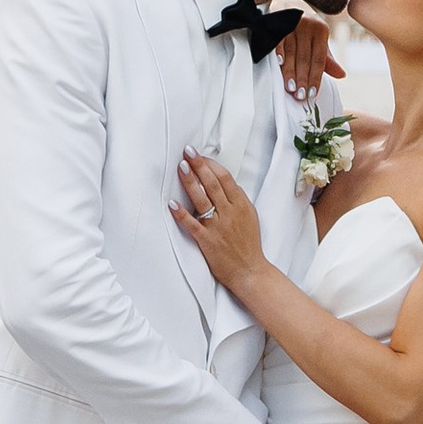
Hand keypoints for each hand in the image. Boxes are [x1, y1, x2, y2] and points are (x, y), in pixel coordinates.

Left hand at [173, 146, 266, 288]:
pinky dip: (182, 214)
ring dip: (191, 182)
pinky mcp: (208, 240)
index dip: (211, 164)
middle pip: (213, 183)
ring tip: (181, 167)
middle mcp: (230, 213)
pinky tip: (172, 204)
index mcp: (241, 205)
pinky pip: (192, 224)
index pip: (225, 178)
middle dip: (199, 165)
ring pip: (203, 199)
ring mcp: (218, 226)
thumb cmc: (248, 245)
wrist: (250, 271)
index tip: (199, 155)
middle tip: (187, 152)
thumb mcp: (250, 216)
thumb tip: (225, 182)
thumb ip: (237, 199)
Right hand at [277, 15, 342, 108]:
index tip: (312, 94)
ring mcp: (292, 22)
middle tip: (300, 96)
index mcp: (321, 30)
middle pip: (305, 58)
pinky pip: (278, 40)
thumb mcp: (318, 39)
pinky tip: (280, 64)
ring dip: (290, 72)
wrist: (288, 2)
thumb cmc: (305, 27)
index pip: (319, 59)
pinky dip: (279, 52)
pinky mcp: (278, 20)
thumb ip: (327, 59)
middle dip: (302, 79)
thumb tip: (341, 75)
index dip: (316, 77)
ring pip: (291, 52)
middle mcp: (308, 25)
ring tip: (290, 88)